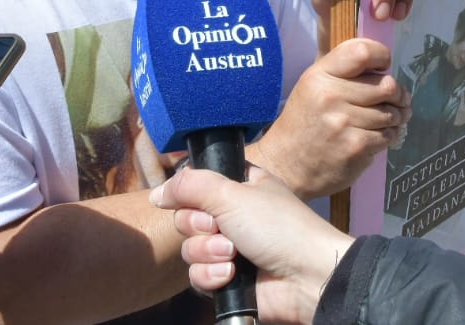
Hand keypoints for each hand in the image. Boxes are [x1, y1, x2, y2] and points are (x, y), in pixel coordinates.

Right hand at [151, 167, 353, 324]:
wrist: (307, 277)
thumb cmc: (278, 227)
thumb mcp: (232, 193)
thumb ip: (189, 185)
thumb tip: (157, 193)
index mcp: (239, 187)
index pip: (196, 185)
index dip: (190, 194)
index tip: (196, 199)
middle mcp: (232, 216)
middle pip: (186, 218)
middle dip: (199, 226)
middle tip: (220, 228)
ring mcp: (230, 249)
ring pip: (190, 249)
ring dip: (208, 252)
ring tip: (234, 255)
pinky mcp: (227, 280)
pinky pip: (198, 277)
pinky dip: (212, 275)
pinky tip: (232, 275)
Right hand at [250, 38, 409, 200]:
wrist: (287, 166)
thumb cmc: (304, 122)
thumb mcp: (313, 87)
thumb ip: (342, 71)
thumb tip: (382, 64)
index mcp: (320, 75)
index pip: (362, 52)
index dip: (381, 56)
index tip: (384, 66)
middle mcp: (331, 96)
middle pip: (386, 85)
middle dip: (398, 94)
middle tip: (398, 99)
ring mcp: (344, 122)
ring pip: (392, 113)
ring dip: (396, 117)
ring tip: (389, 120)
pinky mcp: (355, 146)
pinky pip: (389, 135)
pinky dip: (389, 136)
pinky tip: (378, 137)